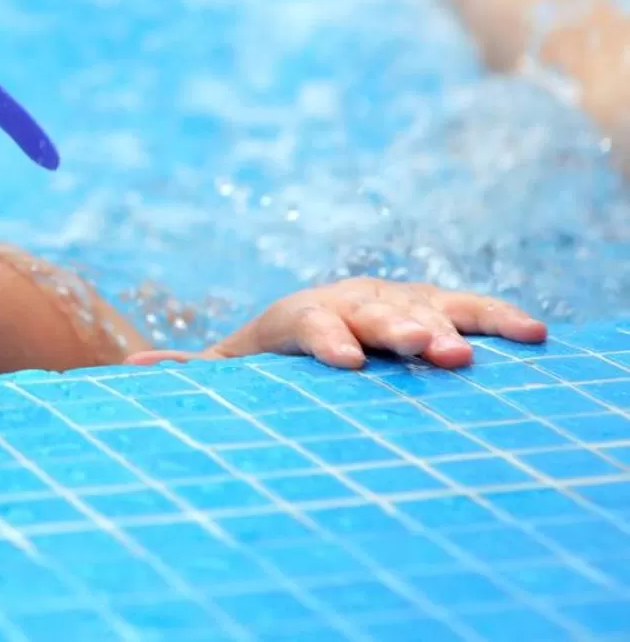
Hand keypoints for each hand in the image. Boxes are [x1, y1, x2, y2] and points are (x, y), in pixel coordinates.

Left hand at [125, 279, 546, 369]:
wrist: (324, 320)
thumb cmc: (274, 358)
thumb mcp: (235, 365)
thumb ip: (192, 370)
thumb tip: (135, 364)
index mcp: (300, 318)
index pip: (311, 325)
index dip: (328, 341)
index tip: (345, 364)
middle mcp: (350, 302)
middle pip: (375, 316)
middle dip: (399, 332)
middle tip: (428, 352)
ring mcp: (396, 300)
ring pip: (425, 309)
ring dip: (452, 327)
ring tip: (475, 355)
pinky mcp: (435, 306)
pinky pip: (470, 309)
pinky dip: (498, 320)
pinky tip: (535, 337)